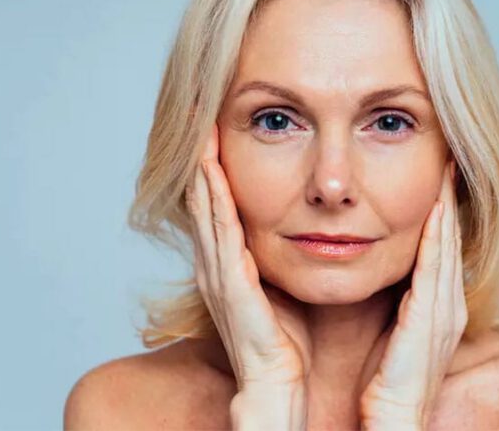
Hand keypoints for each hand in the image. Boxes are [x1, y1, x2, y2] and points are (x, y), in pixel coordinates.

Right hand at [185, 122, 311, 390]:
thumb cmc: (283, 343)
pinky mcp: (229, 284)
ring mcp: (218, 273)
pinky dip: (213, 198)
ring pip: (205, 207)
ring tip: (200, 127)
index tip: (215, 126)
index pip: (217, 204)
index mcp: (229, 264)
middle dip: (200, 154)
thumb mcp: (276, 290)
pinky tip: (211, 170)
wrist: (275, 386)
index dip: (212, 166)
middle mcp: (216, 263)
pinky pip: (220, 231)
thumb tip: (300, 226)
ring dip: (201, 166)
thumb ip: (274, 259)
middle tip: (198, 113)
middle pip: (203, 198)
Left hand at [359, 160, 466, 429]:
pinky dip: (437, 239)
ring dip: (446, 210)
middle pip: (448, 242)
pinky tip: (435, 212)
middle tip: (447, 162)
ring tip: (445, 174)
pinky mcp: (429, 322)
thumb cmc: (385, 379)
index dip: (438, 214)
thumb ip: (392, 301)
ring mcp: (442, 313)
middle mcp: (445, 306)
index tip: (434, 179)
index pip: (438, 250)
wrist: (390, 419)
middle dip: (448, 202)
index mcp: (434, 307)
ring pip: (446, 249)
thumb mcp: (391, 329)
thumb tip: (372, 269)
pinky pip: (435, 271)